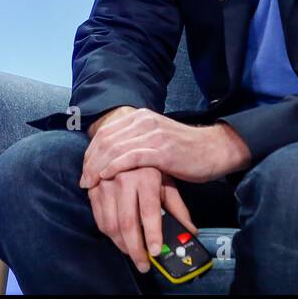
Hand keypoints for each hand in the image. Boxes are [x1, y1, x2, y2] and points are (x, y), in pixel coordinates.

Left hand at [80, 107, 250, 186]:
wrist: (214, 149)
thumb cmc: (185, 150)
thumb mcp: (156, 139)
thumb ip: (137, 142)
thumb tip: (114, 156)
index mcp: (141, 116)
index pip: (106, 132)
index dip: (91, 151)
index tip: (84, 168)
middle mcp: (144, 121)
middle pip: (106, 139)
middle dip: (90, 161)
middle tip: (83, 179)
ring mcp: (152, 134)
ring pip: (115, 148)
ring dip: (97, 167)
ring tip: (89, 182)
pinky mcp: (161, 150)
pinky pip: (130, 157)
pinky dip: (114, 167)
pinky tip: (104, 177)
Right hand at [85, 166, 198, 273]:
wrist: (124, 144)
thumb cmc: (151, 166)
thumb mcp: (167, 182)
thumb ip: (178, 207)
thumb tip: (191, 232)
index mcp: (145, 176)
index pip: (148, 211)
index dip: (152, 234)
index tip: (155, 253)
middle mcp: (123, 178)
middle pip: (127, 223)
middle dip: (136, 249)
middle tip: (144, 265)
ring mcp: (105, 184)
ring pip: (111, 225)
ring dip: (122, 245)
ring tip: (133, 253)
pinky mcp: (93, 189)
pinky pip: (99, 219)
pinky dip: (110, 235)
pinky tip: (120, 239)